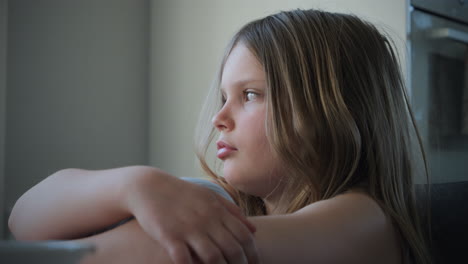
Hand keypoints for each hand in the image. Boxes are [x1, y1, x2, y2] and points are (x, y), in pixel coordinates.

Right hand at [124, 169, 258, 263]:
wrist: (147, 187)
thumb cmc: (181, 194)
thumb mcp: (209, 196)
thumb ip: (232, 211)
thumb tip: (254, 230)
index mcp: (218, 210)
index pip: (244, 235)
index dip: (253, 254)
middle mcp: (206, 219)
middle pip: (233, 249)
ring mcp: (188, 228)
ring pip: (213, 258)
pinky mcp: (169, 236)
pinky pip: (185, 259)